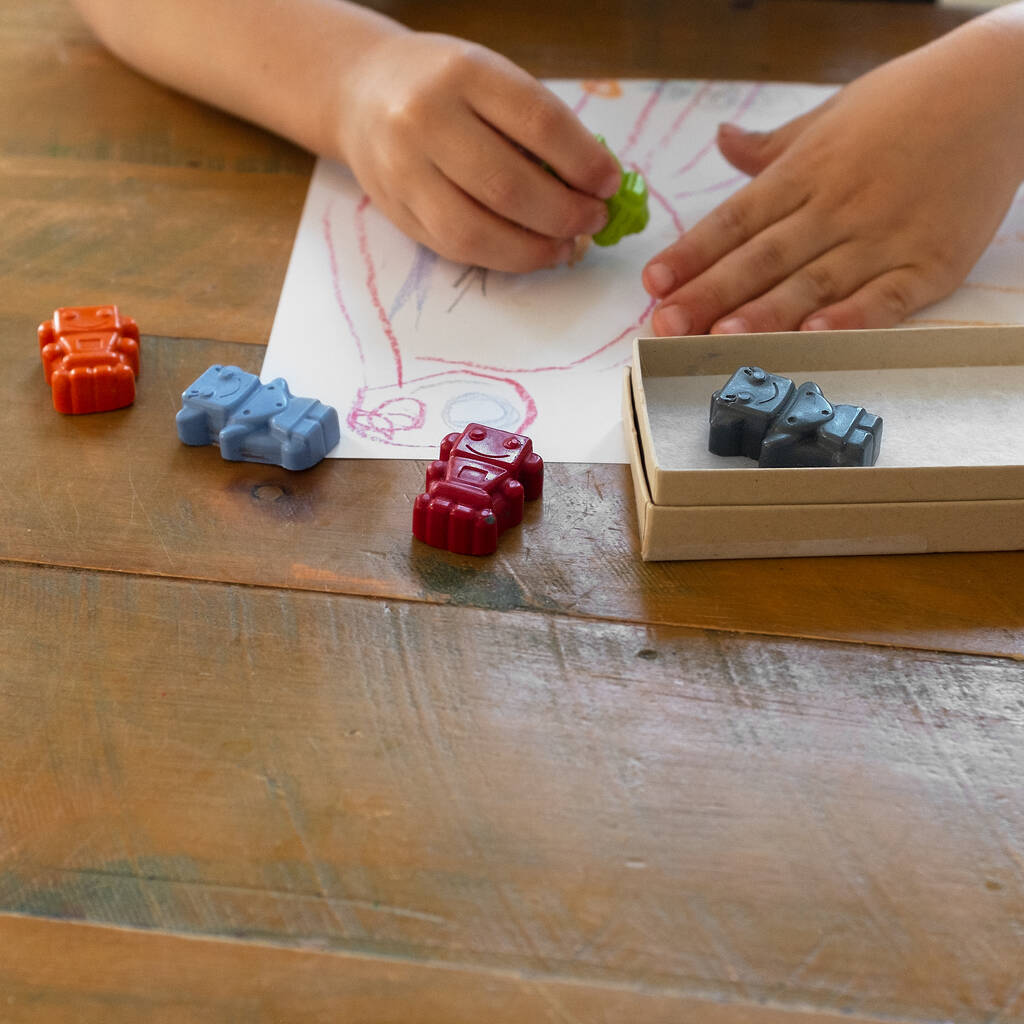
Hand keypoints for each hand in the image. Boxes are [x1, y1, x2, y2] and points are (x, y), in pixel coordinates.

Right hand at [336, 31, 621, 271]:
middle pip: (509, 186)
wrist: (361, 92)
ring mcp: (404, 170)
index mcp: (464, 74)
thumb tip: (594, 185)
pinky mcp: (397, 211)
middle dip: (565, 214)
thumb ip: (537, 126)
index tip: (610, 183)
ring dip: (534, 248)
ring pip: (478, 231)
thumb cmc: (444, 86)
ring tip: (567, 245)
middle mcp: (426, 119)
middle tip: (593, 220)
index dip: (584, 162)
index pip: (539, 124)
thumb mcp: (490, 79)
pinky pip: (457, 248)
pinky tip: (531, 251)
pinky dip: (504, 258)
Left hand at [643, 14, 1023, 334]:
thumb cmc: (908, 103)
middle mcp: (837, 205)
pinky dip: (851, 317)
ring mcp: (884, 236)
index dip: (692, 253)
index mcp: (807, 170)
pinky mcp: (930, 263)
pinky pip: (885, 297)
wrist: (1002, 88)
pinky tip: (814, 336)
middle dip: (709, 294)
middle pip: (762, 258)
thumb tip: (721, 140)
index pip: (735, 219)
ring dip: (764, 313)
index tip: (653, 282)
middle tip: (664, 325)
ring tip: (720, 336)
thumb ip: (773, 147)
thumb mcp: (832, 114)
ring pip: (813, 282)